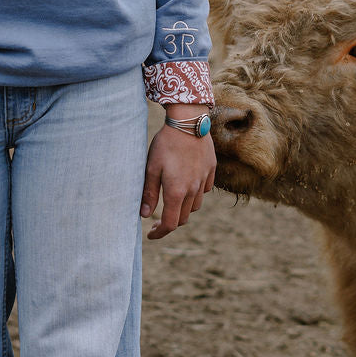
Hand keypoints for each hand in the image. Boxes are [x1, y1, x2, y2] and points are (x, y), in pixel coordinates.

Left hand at [140, 120, 215, 239]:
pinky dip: (195, 193)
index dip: (159, 233)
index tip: (150, 234)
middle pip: (183, 218)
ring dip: (183, 209)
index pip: (170, 224)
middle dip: (170, 223)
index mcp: (176, 192)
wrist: (188, 122)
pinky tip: (186, 185)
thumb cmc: (165, 144)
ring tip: (171, 201)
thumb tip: (144, 215)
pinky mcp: (211, 169)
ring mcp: (204, 180)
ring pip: (195, 205)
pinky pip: (204, 189)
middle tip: (156, 220)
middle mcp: (193, 190)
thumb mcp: (151, 168)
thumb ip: (148, 193)